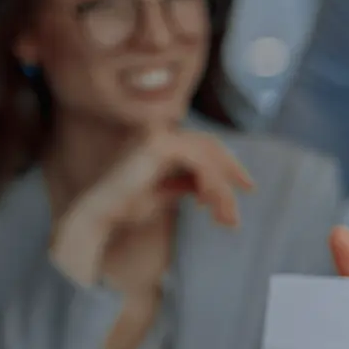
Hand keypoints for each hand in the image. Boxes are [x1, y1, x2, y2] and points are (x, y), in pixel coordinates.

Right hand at [51, 127, 252, 284]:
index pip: (203, 145)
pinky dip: (209, 182)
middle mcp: (160, 132)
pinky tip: (208, 202)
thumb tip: (209, 185)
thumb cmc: (127, 206)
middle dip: (230, 171)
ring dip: (220, 186)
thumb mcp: (166, 192)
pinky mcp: (158, 145)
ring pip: (206, 154)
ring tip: (225, 214)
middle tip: (248, 192)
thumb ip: (187, 183)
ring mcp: (158, 135)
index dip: (227, 163)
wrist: (100, 215)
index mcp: (161, 141)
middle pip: (210, 145)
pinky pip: (197, 161)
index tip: (246, 186)